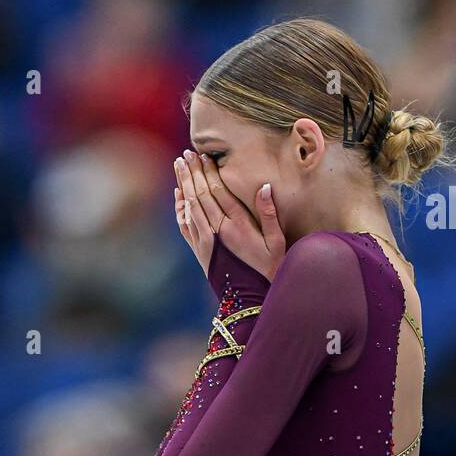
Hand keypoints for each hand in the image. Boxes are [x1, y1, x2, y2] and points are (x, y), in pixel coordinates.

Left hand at [173, 149, 285, 281]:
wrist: (250, 301)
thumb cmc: (268, 269)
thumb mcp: (276, 241)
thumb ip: (269, 213)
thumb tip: (264, 186)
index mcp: (237, 226)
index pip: (218, 192)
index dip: (210, 172)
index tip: (204, 156)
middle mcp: (218, 231)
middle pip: (201, 195)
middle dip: (193, 172)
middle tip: (186, 154)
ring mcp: (205, 241)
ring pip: (190, 206)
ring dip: (184, 184)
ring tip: (179, 165)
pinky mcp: (199, 250)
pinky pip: (185, 224)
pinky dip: (180, 207)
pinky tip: (179, 194)